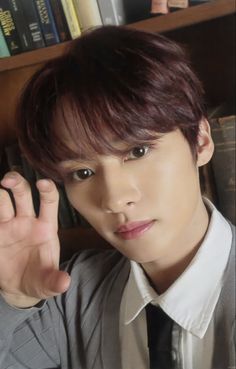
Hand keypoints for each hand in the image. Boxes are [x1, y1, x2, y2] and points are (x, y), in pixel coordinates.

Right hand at [0, 172, 70, 307]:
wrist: (19, 289)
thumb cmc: (39, 280)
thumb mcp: (48, 284)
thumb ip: (55, 282)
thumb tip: (64, 283)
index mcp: (45, 228)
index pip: (49, 202)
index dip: (47, 190)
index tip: (42, 183)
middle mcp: (27, 221)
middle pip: (23, 193)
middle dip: (16, 182)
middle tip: (7, 180)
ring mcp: (8, 225)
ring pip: (2, 201)